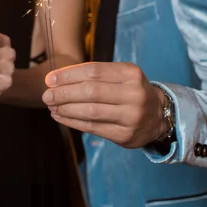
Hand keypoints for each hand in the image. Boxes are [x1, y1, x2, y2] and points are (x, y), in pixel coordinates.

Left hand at [42, 62, 166, 148]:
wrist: (159, 115)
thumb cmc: (131, 91)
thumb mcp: (121, 76)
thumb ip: (94, 75)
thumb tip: (57, 78)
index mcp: (131, 73)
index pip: (93, 71)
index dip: (68, 75)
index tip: (50, 79)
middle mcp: (134, 94)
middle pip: (90, 91)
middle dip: (64, 93)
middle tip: (47, 95)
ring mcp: (131, 116)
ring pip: (90, 111)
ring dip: (65, 108)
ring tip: (51, 106)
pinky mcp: (125, 135)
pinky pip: (92, 128)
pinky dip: (72, 122)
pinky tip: (60, 116)